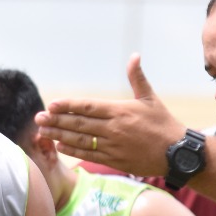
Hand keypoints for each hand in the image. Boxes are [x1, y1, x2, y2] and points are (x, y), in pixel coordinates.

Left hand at [34, 55, 184, 175]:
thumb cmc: (163, 123)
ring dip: (60, 135)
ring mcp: (113, 145)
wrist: (177, 153)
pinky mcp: (115, 160)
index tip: (52, 103)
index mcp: (120, 110)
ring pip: (80, 139)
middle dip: (57, 120)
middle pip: (79, 123)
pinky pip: (89, 155)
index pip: (88, 106)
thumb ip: (137, 78)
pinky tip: (60, 146)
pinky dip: (73, 151)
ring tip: (43, 131)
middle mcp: (114, 128)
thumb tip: (135, 55)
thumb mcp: (150, 98)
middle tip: (39, 118)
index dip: (68, 105)